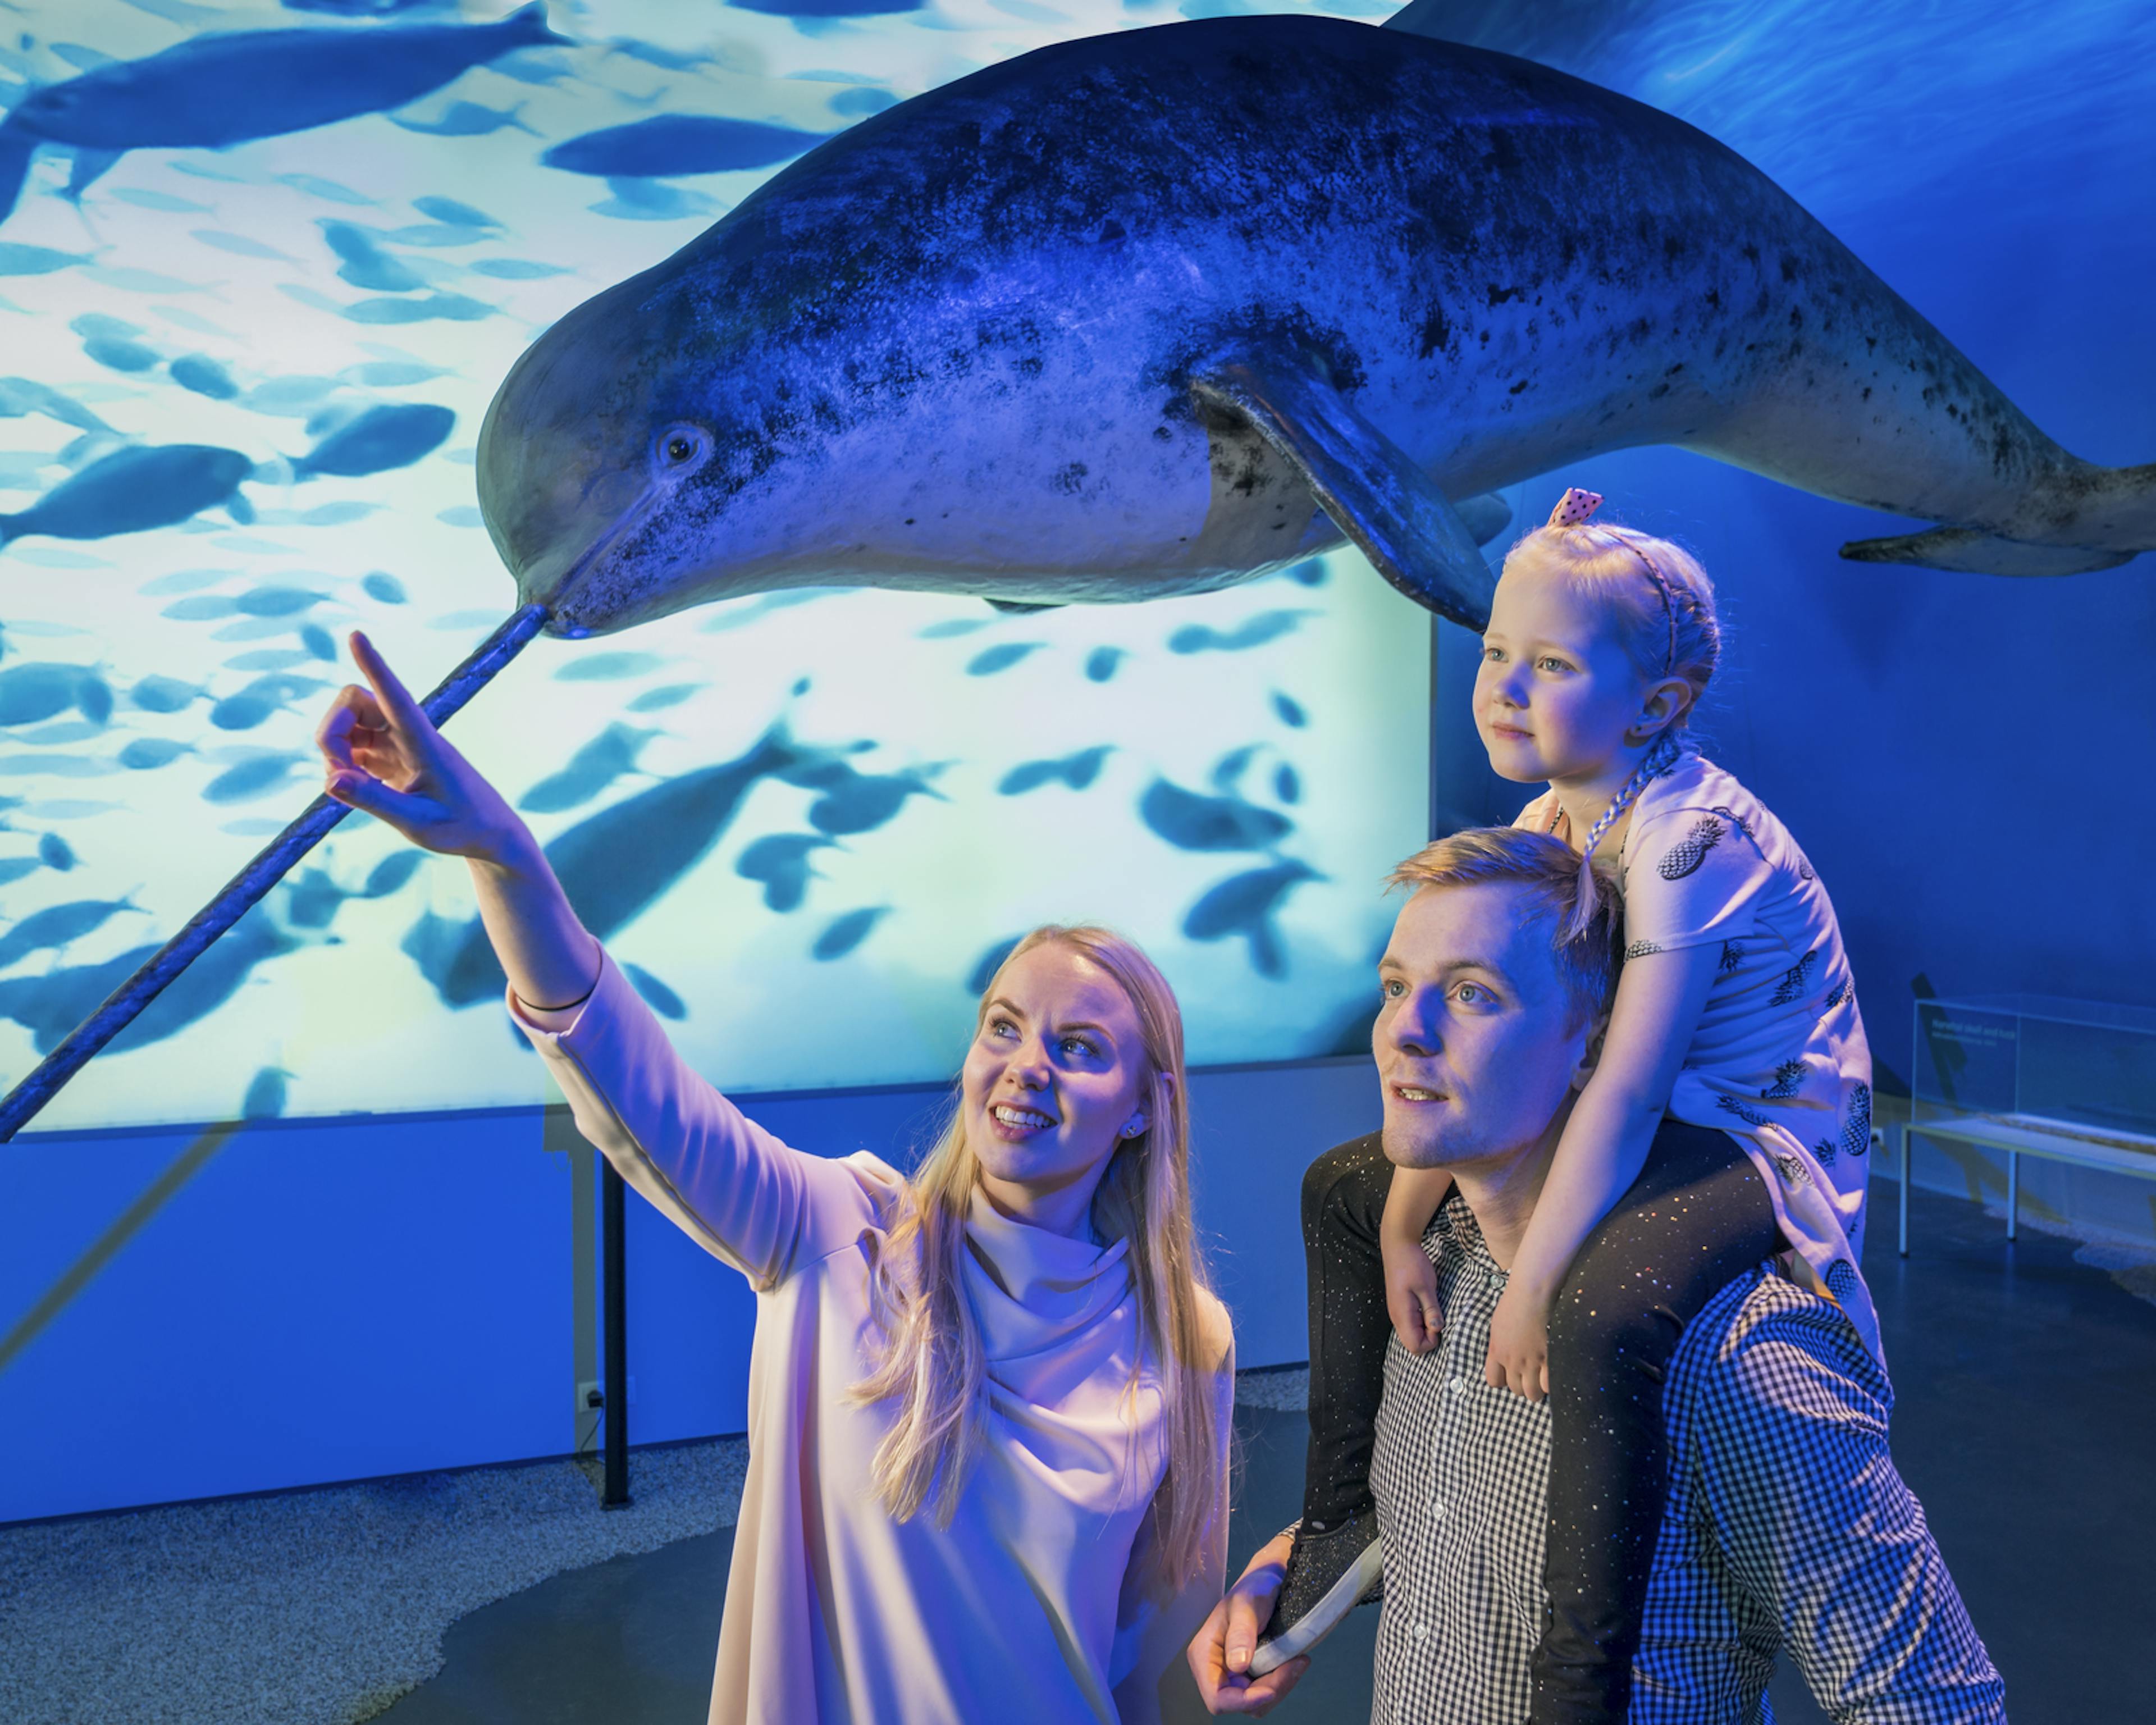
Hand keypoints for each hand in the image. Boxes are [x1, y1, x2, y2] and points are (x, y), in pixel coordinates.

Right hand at [317, 631, 527, 861]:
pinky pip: (352, 746)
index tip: (356, 634)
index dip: (375, 665)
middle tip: (339, 775)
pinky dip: (342, 765)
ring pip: (348, 723)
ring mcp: (397, 742)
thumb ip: (373, 801)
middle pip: (354, 702)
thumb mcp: (417, 822)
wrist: (488, 834)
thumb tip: (330, 779)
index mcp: (424, 741)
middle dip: (332, 732)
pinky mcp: (390, 756)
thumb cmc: (462, 826)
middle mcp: (408, 733)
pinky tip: (355, 789)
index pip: (395, 695)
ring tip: (348, 788)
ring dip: (335, 750)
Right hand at [1185, 1534, 1310, 1714]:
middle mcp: (1214, 1670)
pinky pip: (1265, 1693)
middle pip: (1239, 1703)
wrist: (1269, 1581)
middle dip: (1269, 1690)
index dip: (1241, 1701)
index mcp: (1203, 1655)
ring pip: (1255, 1704)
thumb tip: (1237, 1666)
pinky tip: (1295, 1661)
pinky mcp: (1250, 1676)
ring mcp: (1232, 1675)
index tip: (1271, 1689)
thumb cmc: (1254, 1587)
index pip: (1216, 1697)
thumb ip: (1241, 1632)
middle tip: (1297, 1663)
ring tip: (1298, 1661)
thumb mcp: (1247, 1604)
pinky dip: (1282, 1682)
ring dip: (1280, 1687)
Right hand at [1382, 1235, 1442, 1353]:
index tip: (1438, 1321)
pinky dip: (1421, 1322)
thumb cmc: (1412, 1264)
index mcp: (1402, 1315)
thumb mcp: (1427, 1286)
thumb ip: (1431, 1310)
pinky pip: (1410, 1324)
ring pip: (1411, 1335)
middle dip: (1429, 1337)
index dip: (1431, 1341)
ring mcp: (1396, 1313)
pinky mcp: (1399, 1307)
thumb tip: (1437, 1329)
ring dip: (1425, 1329)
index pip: (1415, 1346)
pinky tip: (1427, 1306)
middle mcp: (1396, 1318)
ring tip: (1433, 1309)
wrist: (1398, 1247)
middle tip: (1437, 1315)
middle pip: (1412, 1344)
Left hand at [1483, 1279, 1551, 1399]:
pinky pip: (1549, 1385)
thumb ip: (1499, 1344)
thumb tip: (1502, 1356)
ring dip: (1538, 1388)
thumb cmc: (1514, 1302)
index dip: (1504, 1380)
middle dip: (1524, 1385)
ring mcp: (1531, 1362)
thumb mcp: (1498, 1325)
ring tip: (1543, 1378)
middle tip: (1532, 1375)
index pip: (1494, 1381)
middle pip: (1516, 1389)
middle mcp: (1512, 1361)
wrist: (1533, 1292)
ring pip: (1532, 1393)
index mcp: (1497, 1352)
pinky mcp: (1549, 1360)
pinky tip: (1554, 1372)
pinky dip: (1552, 1383)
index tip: (1512, 1374)